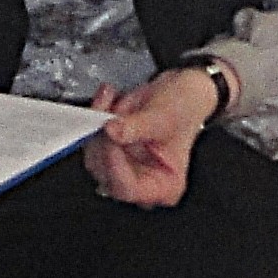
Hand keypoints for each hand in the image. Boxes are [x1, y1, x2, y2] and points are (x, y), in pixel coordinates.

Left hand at [83, 67, 215, 209]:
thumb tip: (112, 131)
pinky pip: (91, 139)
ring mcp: (124, 166)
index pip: (127, 188)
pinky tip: (109, 98)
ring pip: (94, 155)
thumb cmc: (186, 108)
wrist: (183, 89)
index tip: (110, 136)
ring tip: (112, 98)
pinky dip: (95, 116)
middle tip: (109, 113)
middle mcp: (142, 180)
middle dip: (103, 139)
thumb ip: (137, 126)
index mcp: (164, 185)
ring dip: (98, 124)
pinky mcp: (111, 151)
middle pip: (105, 173)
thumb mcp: (164, 117)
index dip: (113, 165)